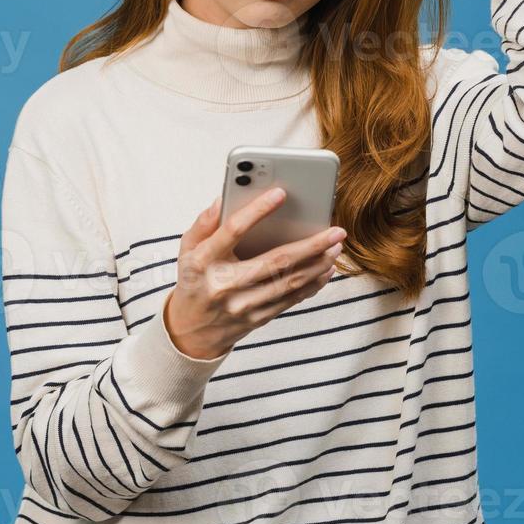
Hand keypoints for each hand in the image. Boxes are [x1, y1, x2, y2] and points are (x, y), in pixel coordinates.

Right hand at [162, 187, 345, 359]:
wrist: (193, 331)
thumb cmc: (194, 280)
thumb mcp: (187, 249)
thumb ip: (204, 223)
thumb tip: (224, 199)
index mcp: (204, 261)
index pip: (233, 230)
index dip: (257, 210)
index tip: (281, 193)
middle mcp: (225, 284)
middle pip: (274, 260)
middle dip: (310, 244)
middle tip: (335, 230)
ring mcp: (243, 304)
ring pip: (289, 281)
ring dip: (318, 264)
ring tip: (336, 246)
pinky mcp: (258, 318)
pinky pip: (291, 299)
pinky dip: (313, 283)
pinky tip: (326, 269)